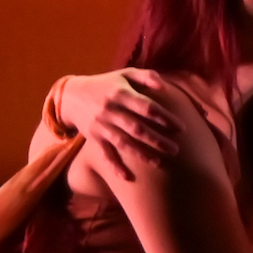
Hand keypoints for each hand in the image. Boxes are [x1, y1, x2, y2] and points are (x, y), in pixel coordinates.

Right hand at [52, 70, 178, 178]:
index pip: (147, 108)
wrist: (71, 96)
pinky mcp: (94, 138)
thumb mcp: (125, 74)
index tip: (181, 128)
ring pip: (124, 143)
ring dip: (142, 154)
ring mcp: (102, 126)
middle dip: (158, 140)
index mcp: (121, 94)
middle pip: (137, 128)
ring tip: (161, 163)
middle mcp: (111, 111)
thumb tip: (165, 86)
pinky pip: (105, 154)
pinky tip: (128, 178)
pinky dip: (115, 166)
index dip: (165, 118)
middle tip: (176, 150)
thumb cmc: (106, 84)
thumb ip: (147, 76)